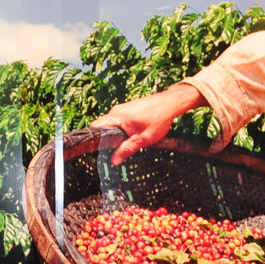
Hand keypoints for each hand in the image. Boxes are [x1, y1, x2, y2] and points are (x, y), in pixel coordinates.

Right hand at [90, 83, 207, 165]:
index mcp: (117, 117)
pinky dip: (123, 129)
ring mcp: (122, 109)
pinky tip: (133, 134)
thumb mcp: (143, 139)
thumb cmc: (159, 118)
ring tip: (127, 142)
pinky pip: (119, 121)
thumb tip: (114, 161)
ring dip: (117, 135)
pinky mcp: (128, 109)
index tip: (96, 150)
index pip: (95, 127)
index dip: (93, 139)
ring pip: (112, 124)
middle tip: (114, 150)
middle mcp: (117, 111)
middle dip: (107, 139)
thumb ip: (127, 150)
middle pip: (103, 127)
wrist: (170, 103)